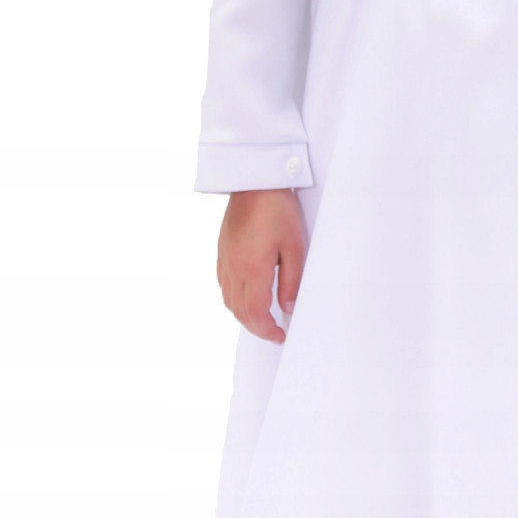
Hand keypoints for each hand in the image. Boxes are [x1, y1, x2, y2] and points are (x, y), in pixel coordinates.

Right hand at [216, 188, 305, 343]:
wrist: (254, 182)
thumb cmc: (278, 210)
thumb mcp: (295, 247)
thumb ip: (291, 281)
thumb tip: (288, 307)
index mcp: (252, 269)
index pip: (255, 313)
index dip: (266, 330)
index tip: (280, 336)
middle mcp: (233, 268)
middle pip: (239, 311)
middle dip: (256, 327)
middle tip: (273, 332)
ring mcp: (225, 259)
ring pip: (228, 300)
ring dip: (244, 315)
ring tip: (262, 318)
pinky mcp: (222, 250)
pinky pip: (224, 284)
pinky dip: (234, 298)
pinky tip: (247, 295)